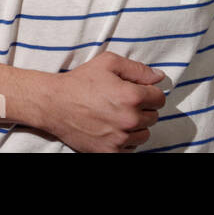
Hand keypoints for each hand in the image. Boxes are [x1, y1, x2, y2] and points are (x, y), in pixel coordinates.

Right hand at [35, 51, 167, 151]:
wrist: (54, 104)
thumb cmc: (80, 81)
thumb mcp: (107, 63)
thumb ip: (137, 69)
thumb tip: (159, 77)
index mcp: (131, 96)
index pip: (159, 98)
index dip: (149, 92)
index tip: (137, 91)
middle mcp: (129, 119)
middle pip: (153, 117)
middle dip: (142, 108)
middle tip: (123, 102)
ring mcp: (120, 138)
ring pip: (144, 134)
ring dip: (136, 126)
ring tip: (117, 115)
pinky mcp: (110, 152)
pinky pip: (131, 148)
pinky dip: (125, 140)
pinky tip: (112, 128)